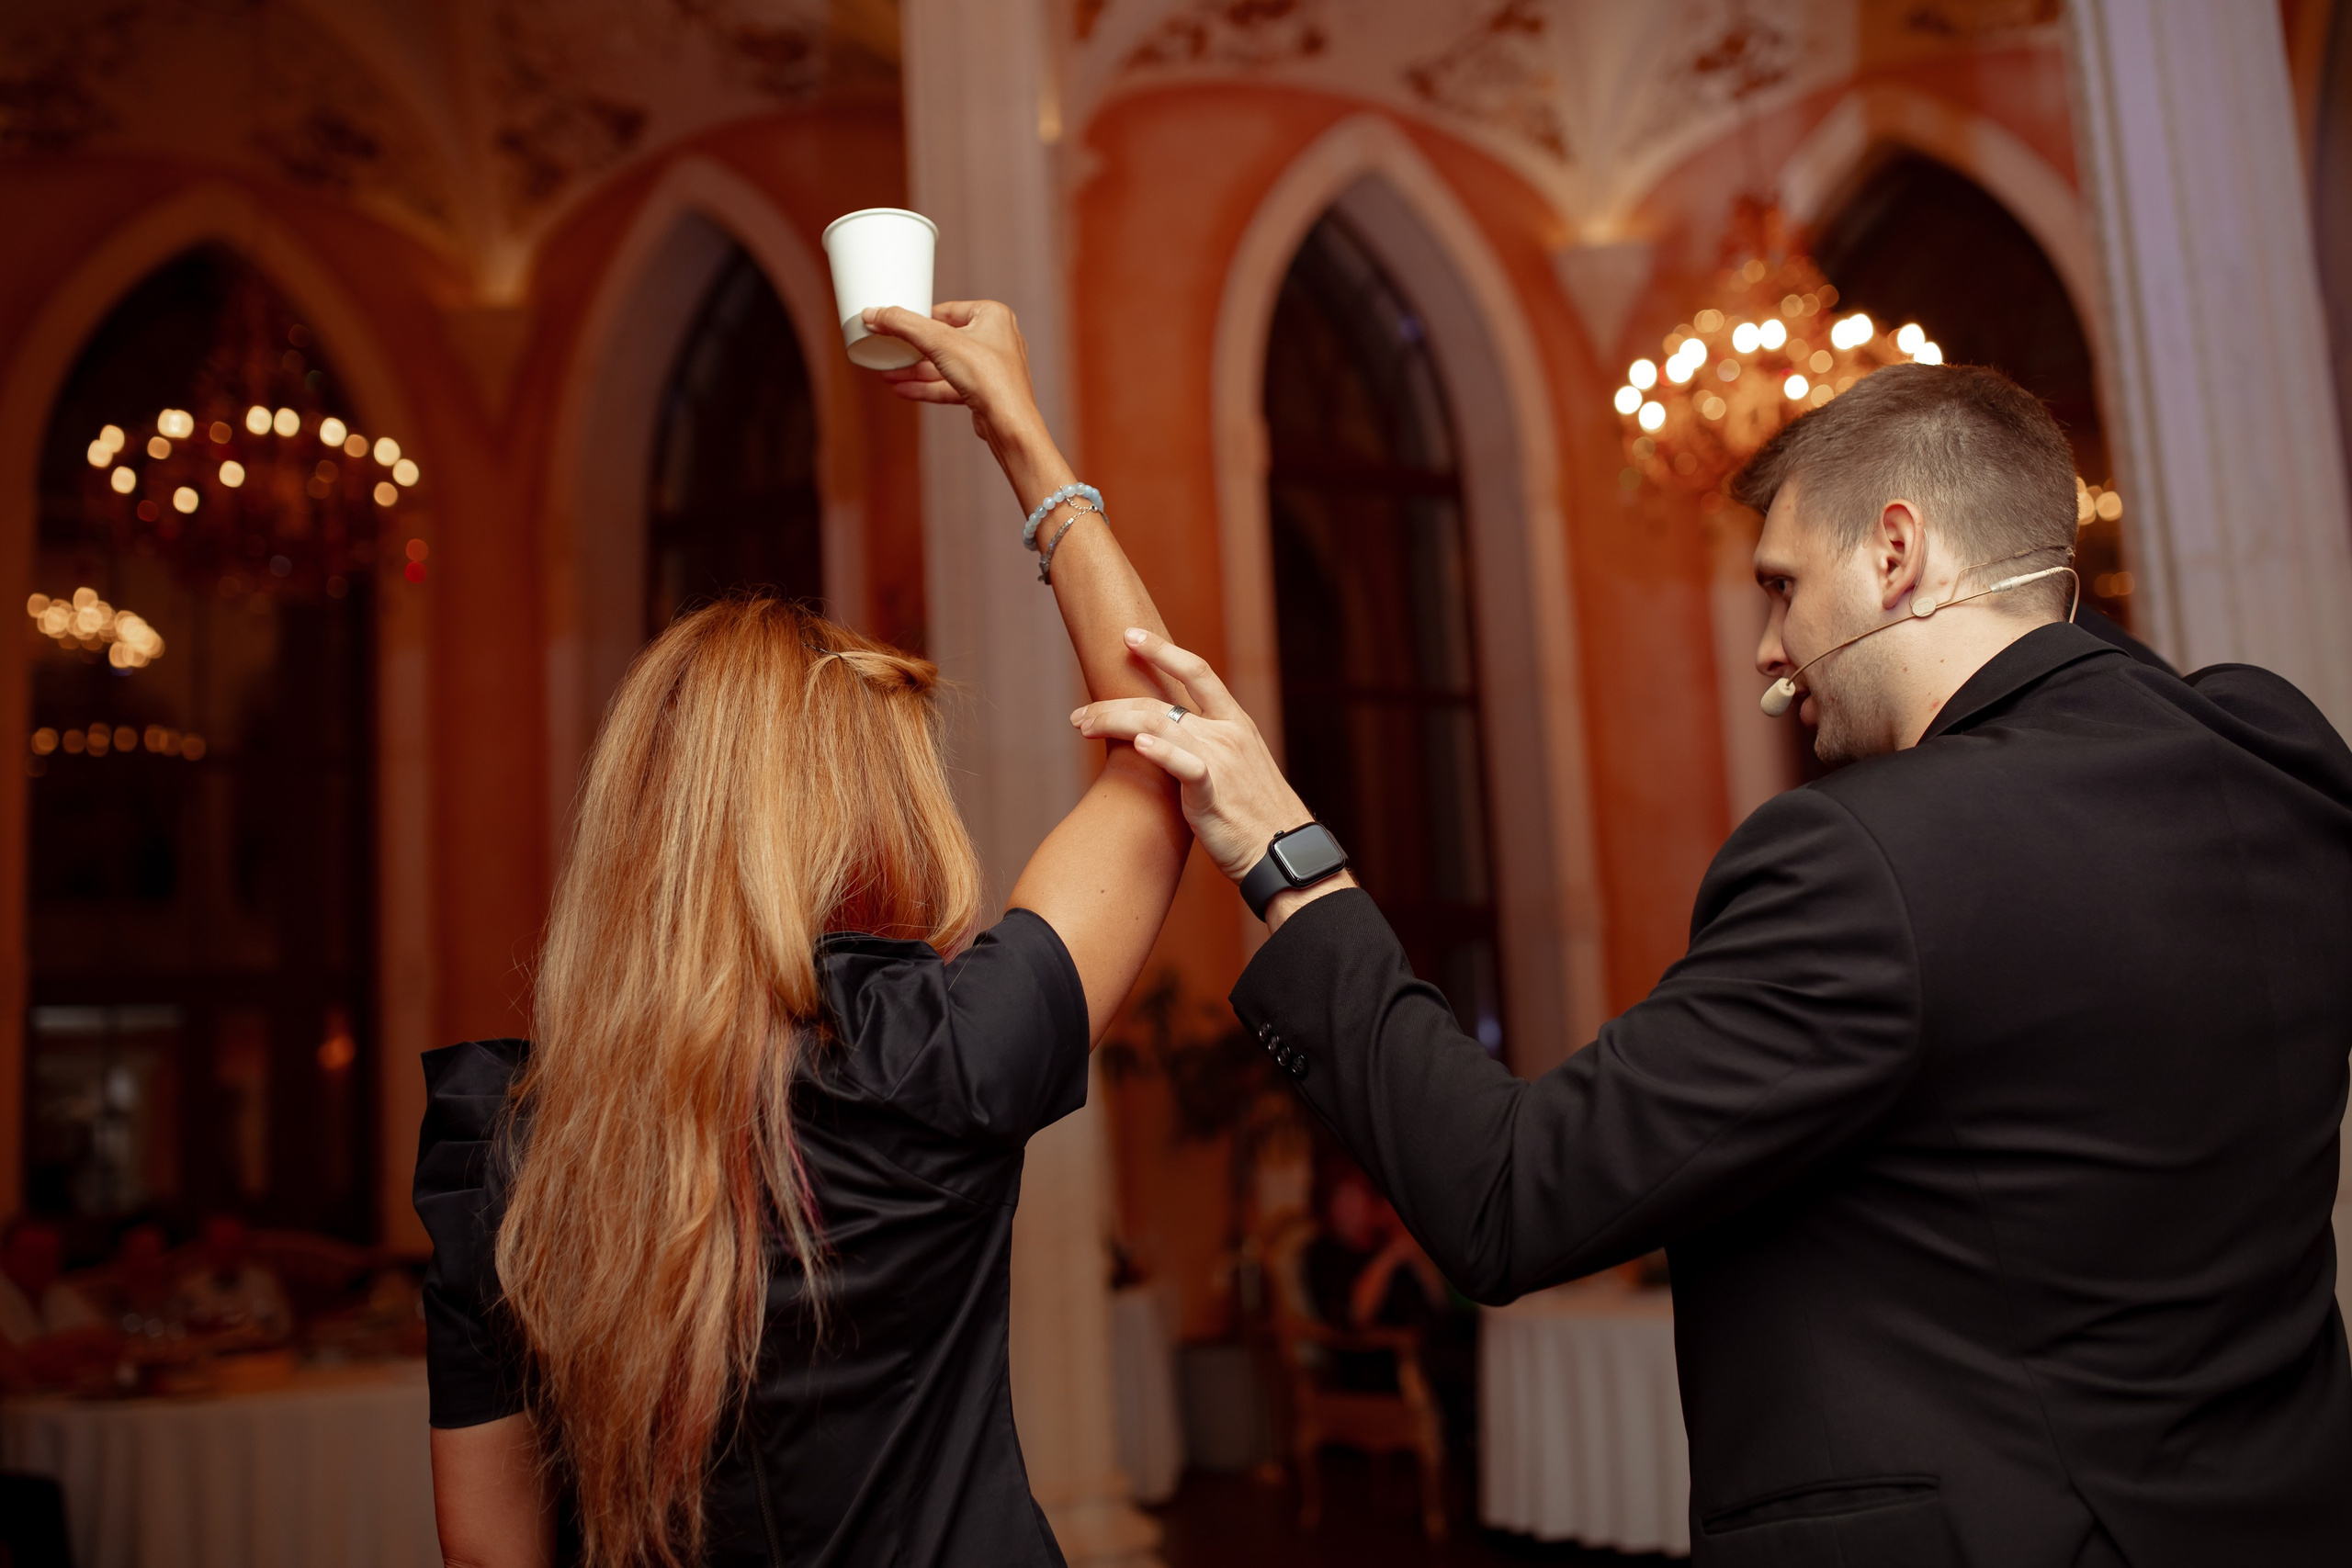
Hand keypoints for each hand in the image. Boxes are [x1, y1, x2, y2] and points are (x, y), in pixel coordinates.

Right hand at [864, 301, 1054, 475]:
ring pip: (945, 365)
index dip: (918, 318)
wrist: (1009, 424)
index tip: (894, 324)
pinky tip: (903, 389)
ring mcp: (991, 367)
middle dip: (912, 349)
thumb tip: (874, 313)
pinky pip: (951, 384)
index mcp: (992, 315)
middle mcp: (996, 337)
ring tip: (888, 374)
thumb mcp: (939, 341)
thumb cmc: (989, 377)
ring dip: (916, 371)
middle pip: (943, 339)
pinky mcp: (985, 391)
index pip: (946, 311)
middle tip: (887, 350)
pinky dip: (928, 387)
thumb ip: (904, 325)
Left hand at [1072, 630, 1317, 881]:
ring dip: (1113, 722)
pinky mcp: (1212, 793)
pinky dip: (1159, 751)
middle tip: (1080, 714)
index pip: (1197, 672)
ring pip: (1158, 725)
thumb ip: (1207, 746)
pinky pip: (1184, 764)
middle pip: (1160, 702)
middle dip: (1113, 703)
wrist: (1283, 851)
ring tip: (1084, 726)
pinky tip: (1137, 743)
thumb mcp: (1236, 767)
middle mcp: (1228, 733)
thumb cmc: (1255, 814)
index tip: (1130, 636)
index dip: (1163, 651)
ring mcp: (1221, 760)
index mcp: (1236, 722)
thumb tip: (1167, 738)